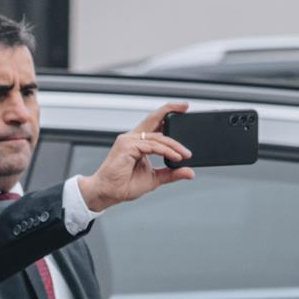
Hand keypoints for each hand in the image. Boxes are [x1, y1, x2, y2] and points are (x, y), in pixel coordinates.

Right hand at [77, 101, 194, 211]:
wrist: (109, 193)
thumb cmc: (125, 184)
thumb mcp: (155, 178)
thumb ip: (171, 173)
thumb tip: (189, 172)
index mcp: (137, 143)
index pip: (154, 124)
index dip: (166, 115)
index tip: (182, 109)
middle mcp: (131, 138)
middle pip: (153, 119)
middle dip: (169, 110)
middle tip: (184, 106)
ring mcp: (128, 140)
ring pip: (157, 137)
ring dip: (174, 145)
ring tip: (185, 154)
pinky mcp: (126, 146)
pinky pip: (152, 146)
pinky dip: (166, 151)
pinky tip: (175, 157)